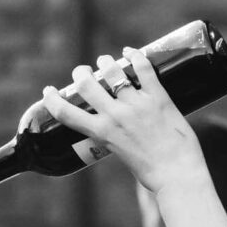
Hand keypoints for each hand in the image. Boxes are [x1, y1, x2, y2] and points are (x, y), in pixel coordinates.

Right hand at [37, 48, 206, 195]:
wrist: (177, 174)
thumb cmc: (151, 173)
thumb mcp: (121, 154)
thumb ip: (115, 137)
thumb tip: (116, 127)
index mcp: (102, 133)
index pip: (66, 112)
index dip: (52, 99)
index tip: (49, 91)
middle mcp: (115, 115)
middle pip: (86, 84)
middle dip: (80, 73)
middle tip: (82, 72)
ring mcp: (137, 104)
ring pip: (112, 71)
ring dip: (105, 62)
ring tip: (105, 61)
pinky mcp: (158, 97)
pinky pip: (143, 68)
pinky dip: (134, 55)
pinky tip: (129, 52)